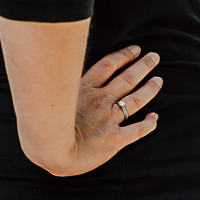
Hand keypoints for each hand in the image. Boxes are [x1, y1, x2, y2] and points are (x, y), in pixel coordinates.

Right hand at [48, 45, 161, 175]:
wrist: (49, 150)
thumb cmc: (40, 125)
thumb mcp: (45, 95)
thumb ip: (55, 82)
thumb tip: (46, 66)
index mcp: (84, 89)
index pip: (108, 66)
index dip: (124, 56)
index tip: (136, 50)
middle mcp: (100, 101)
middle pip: (126, 78)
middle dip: (143, 66)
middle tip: (155, 57)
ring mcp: (109, 119)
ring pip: (136, 100)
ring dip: (150, 89)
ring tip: (159, 80)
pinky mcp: (114, 139)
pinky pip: (138, 130)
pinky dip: (149, 124)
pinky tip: (155, 118)